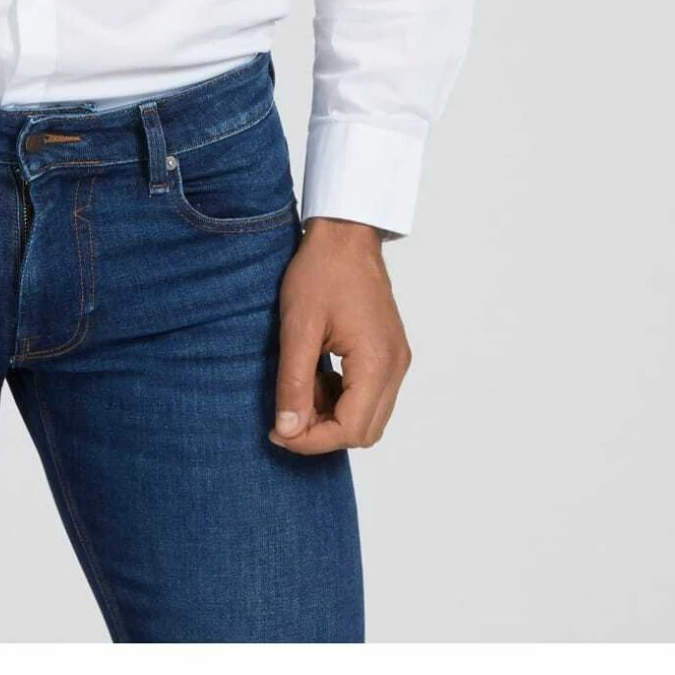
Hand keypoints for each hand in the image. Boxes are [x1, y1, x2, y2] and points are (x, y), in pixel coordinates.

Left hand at [268, 218, 411, 455]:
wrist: (345, 233)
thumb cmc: (321, 271)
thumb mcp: (298, 328)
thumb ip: (294, 384)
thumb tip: (287, 430)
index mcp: (377, 363)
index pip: (350, 430)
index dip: (312, 441)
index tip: (278, 432)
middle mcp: (395, 367)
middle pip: (364, 431)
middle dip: (322, 433)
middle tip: (286, 416)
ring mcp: (396, 359)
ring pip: (369, 416)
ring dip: (333, 416)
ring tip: (299, 391)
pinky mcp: (390, 351)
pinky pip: (371, 394)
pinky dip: (343, 398)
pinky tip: (317, 376)